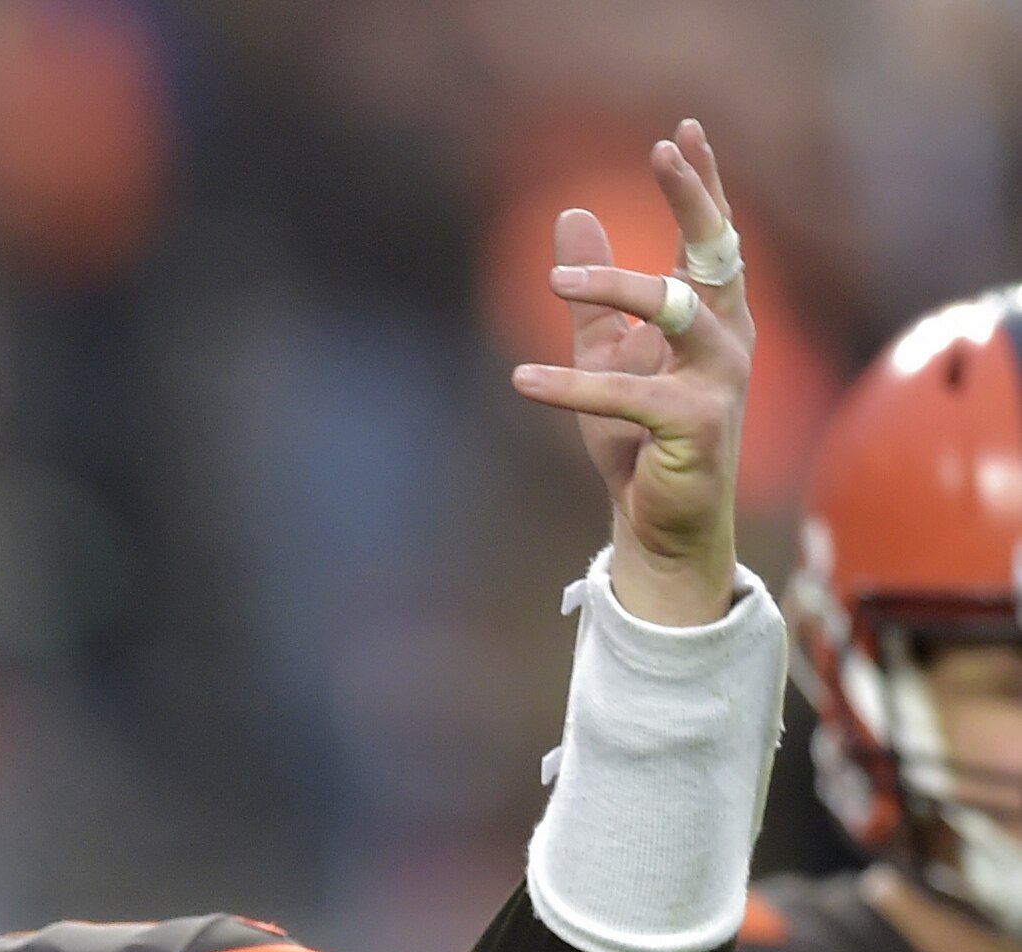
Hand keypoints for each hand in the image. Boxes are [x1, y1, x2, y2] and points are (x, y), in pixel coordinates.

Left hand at [513, 120, 752, 627]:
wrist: (658, 521)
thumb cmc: (639, 438)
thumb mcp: (606, 350)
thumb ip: (592, 291)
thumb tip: (573, 215)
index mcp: (713, 318)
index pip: (712, 238)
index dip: (701, 185)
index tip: (681, 131)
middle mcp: (728, 338)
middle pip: (717, 253)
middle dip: (694, 199)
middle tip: (662, 153)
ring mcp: (719, 380)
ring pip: (675, 310)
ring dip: (616, 289)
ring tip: (553, 285)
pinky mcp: (696, 424)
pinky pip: (627, 394)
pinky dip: (571, 386)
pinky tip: (521, 377)